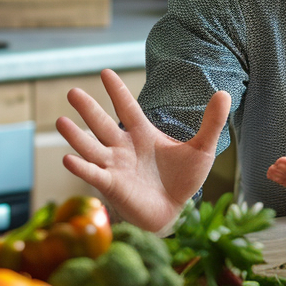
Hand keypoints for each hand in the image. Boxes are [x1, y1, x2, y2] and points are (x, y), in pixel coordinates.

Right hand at [56, 69, 231, 232]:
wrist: (176, 213)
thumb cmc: (183, 180)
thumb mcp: (202, 149)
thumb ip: (211, 122)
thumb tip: (225, 93)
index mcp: (143, 134)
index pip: (127, 107)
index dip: (116, 91)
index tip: (105, 72)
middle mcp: (124, 148)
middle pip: (101, 124)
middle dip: (88, 109)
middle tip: (72, 91)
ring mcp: (115, 167)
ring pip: (91, 148)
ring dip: (75, 136)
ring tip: (60, 121)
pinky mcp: (112, 186)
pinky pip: (93, 175)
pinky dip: (81, 167)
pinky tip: (67, 159)